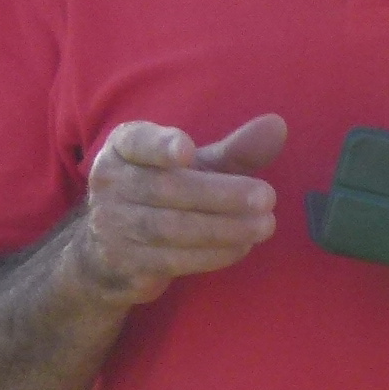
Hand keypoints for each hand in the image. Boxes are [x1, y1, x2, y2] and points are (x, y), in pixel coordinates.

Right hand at [67, 115, 287, 306]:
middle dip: (221, 194)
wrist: (115, 252)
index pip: (137, 141)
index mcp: (124, 149)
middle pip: (165, 188)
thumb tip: (277, 125)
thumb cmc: (167, 194)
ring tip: (265, 225)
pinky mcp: (124, 263)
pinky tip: (242, 246)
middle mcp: (111, 184)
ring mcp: (112, 225)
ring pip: (169, 228)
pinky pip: (171, 259)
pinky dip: (211, 254)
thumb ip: (236, 149)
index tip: (188, 149)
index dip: (161, 145)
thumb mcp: (198, 167)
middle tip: (267, 198)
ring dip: (223, 229)